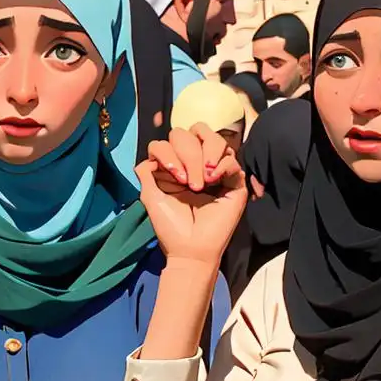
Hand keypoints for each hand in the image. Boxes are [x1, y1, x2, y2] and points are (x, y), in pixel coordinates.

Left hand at [136, 124, 246, 265]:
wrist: (191, 248)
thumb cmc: (171, 226)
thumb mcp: (150, 196)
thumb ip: (146, 172)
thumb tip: (148, 157)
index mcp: (176, 165)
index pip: (172, 138)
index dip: (169, 151)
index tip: (173, 178)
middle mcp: (196, 164)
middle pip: (193, 132)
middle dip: (188, 154)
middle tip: (188, 183)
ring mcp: (216, 170)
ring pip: (214, 138)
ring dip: (205, 155)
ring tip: (203, 180)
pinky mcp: (234, 181)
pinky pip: (231, 158)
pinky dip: (221, 164)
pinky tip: (213, 180)